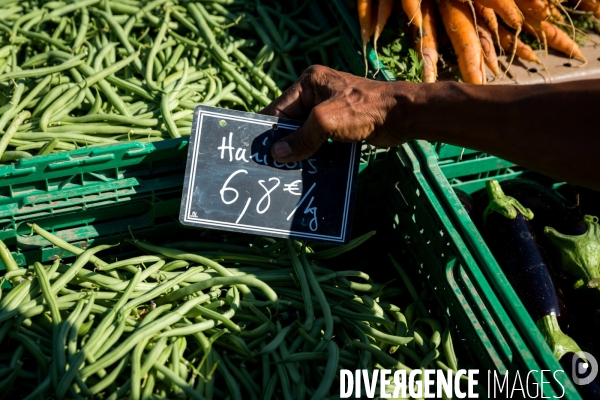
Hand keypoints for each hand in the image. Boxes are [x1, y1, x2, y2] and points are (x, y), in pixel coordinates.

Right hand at [260, 65, 407, 162]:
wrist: (401, 115)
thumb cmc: (363, 110)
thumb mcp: (325, 122)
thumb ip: (301, 138)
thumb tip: (278, 154)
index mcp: (309, 82)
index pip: (279, 108)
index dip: (270, 130)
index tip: (258, 151)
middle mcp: (316, 92)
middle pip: (291, 121)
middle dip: (285, 142)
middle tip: (272, 165)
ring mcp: (329, 108)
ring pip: (305, 132)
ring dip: (300, 149)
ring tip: (288, 170)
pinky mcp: (340, 123)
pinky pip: (319, 139)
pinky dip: (314, 151)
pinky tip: (307, 167)